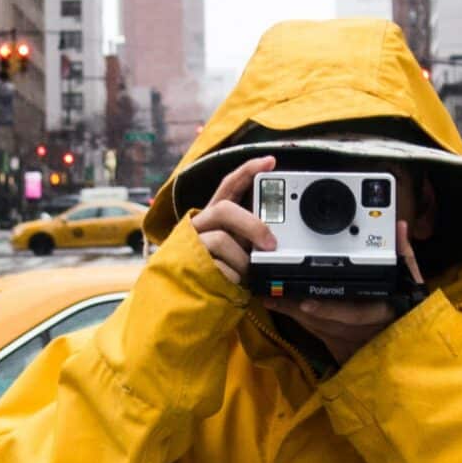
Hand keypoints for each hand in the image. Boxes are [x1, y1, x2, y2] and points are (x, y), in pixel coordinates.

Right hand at [192, 155, 278, 286]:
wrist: (185, 300)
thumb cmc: (218, 273)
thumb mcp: (236, 250)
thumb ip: (249, 238)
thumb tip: (275, 238)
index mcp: (214, 216)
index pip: (229, 186)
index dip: (248, 170)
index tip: (270, 162)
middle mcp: (200, 225)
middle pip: (225, 210)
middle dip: (253, 226)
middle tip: (271, 245)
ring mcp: (192, 243)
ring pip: (221, 240)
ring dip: (242, 260)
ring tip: (245, 274)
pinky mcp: (188, 263)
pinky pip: (218, 266)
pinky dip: (232, 278)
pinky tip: (230, 283)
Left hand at [281, 222, 425, 364]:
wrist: (401, 339)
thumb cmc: (405, 305)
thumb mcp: (410, 279)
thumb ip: (404, 253)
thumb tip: (398, 227)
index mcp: (378, 312)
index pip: (352, 314)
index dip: (328, 310)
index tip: (306, 304)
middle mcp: (360, 330)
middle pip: (323, 322)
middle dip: (296, 309)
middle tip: (274, 295)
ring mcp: (347, 340)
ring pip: (314, 327)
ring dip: (291, 312)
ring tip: (270, 296)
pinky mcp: (337, 344)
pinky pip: (312, 331)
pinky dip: (296, 317)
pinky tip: (277, 304)